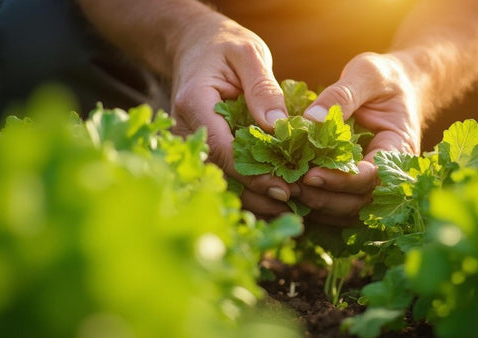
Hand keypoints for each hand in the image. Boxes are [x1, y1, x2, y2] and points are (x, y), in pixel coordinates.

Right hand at [169, 11, 291, 217]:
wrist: (195, 45)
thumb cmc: (223, 45)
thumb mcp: (248, 53)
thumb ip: (262, 88)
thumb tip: (278, 126)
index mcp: (193, 103)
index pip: (220, 148)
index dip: (251, 172)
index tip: (283, 186)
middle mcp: (185, 128)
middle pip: (219, 172)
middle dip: (255, 193)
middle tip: (292, 205)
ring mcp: (191, 140)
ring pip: (220, 178)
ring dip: (252, 197)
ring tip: (288, 210)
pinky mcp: (203, 146)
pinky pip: (224, 172)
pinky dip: (247, 187)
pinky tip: (273, 199)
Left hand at [294, 52, 422, 226]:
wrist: (396, 86)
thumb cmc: (384, 77)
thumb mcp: (367, 73)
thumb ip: (342, 94)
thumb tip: (312, 119)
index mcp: (398, 149)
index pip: (372, 176)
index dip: (342, 180)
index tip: (312, 175)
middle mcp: (387, 174)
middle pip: (358, 202)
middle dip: (324, 198)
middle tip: (290, 187)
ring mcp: (371, 184)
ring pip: (345, 210)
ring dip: (317, 206)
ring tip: (286, 191)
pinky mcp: (354, 186)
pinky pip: (336, 206)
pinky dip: (315, 205)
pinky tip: (290, 193)